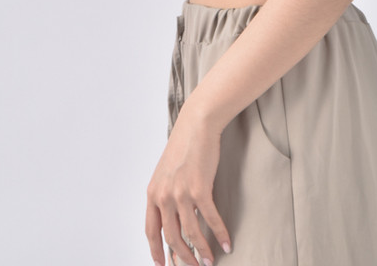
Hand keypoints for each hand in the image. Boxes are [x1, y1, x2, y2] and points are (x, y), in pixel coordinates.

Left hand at [145, 104, 231, 265]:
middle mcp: (164, 196)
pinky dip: (219, 233)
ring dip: (201, 251)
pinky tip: (226, 242)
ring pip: (190, 233)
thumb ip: (166, 193)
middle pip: (171, 237)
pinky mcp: (199, 189)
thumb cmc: (184, 145)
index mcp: (153, 193)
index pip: (151, 231)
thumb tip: (174, 214)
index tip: (162, 265)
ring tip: (209, 261)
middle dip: (183, 257)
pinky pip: (210, 219)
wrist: (196, 124)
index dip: (156, 251)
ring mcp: (181, 193)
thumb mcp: (166, 171)